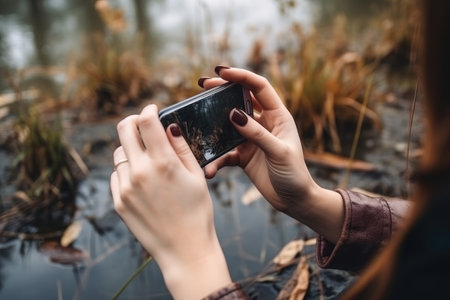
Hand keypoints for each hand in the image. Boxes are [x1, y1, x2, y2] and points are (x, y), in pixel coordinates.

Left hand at [110, 104, 229, 298]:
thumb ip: (181, 147)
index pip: (146, 121)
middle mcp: (140, 172)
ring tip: (147, 159)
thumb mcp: (196, 176)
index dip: (149, 109)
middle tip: (143, 124)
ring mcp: (125, 188)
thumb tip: (168, 126)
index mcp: (163, 163)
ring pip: (119, 153)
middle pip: (124, 129)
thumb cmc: (197, 212)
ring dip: (131, 149)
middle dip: (134, 121)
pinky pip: (116, 175)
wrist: (185, 250)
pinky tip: (142, 180)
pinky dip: (126, 170)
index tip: (153, 109)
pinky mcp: (118, 202)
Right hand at [203, 67, 343, 242]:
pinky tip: (209, 166)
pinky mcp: (243, 155)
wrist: (294, 201)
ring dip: (213, 121)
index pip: (259, 87)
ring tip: (196, 117)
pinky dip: (215, 157)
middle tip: (202, 84)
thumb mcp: (278, 152)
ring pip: (228, 123)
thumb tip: (232, 113)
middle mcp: (263, 123)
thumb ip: (257, 134)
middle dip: (221, 90)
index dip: (241, 76)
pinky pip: (225, 151)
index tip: (221, 71)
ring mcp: (251, 138)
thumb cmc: (294, 174)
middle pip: (239, 99)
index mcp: (277, 116)